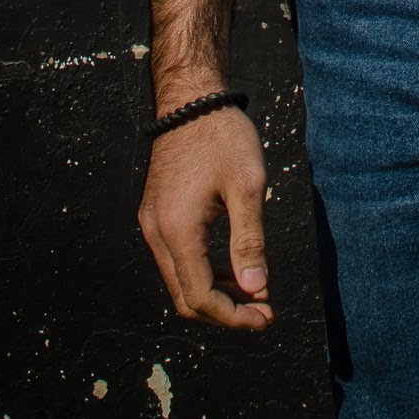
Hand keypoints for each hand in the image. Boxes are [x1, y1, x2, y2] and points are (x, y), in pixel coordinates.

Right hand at [137, 105, 274, 328]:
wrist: (192, 100)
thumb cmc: (223, 138)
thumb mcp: (247, 186)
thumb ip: (250, 241)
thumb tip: (255, 290)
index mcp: (177, 231)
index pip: (200, 297)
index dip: (233, 316)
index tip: (266, 317)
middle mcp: (156, 233)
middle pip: (185, 296)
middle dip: (225, 312)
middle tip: (263, 312)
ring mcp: (152, 224)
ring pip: (180, 280)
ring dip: (215, 293)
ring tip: (254, 293)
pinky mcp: (156, 214)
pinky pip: (176, 259)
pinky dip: (203, 272)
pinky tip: (233, 268)